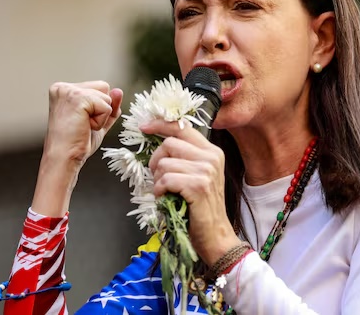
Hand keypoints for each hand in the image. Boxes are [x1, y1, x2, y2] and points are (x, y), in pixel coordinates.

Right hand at [32, 81, 122, 216]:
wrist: (64, 158)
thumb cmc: (76, 143)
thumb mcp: (97, 120)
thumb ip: (109, 105)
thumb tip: (118, 91)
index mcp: (64, 89)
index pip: (99, 87)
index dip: (99, 107)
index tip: (82, 122)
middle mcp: (63, 87)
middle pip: (104, 87)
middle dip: (101, 109)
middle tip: (83, 125)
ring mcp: (69, 91)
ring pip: (107, 96)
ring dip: (101, 116)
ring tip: (83, 126)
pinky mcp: (78, 98)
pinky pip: (106, 106)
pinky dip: (101, 121)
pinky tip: (85, 127)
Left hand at [142, 120, 242, 266]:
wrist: (215, 234)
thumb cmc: (200, 206)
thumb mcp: (197, 175)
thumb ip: (185, 156)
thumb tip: (160, 142)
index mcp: (211, 151)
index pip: (182, 127)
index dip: (161, 125)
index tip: (144, 127)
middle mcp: (211, 157)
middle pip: (169, 144)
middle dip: (156, 160)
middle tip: (160, 177)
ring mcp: (206, 170)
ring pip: (164, 164)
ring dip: (158, 180)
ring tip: (168, 191)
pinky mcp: (198, 185)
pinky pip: (165, 179)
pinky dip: (159, 190)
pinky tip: (167, 198)